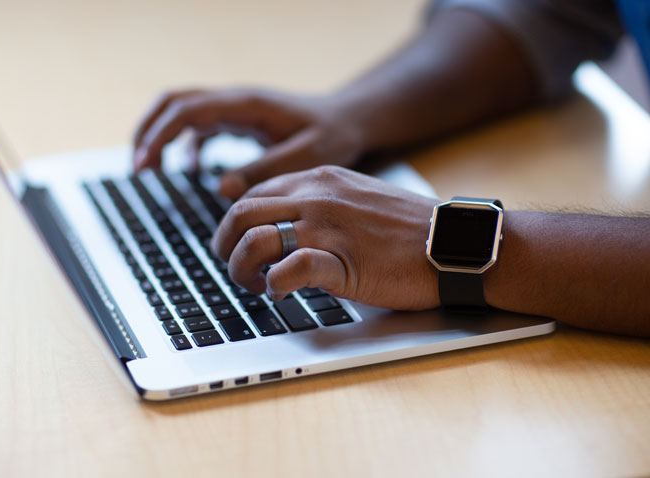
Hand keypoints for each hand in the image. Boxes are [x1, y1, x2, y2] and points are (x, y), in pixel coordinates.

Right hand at [132, 88, 366, 198]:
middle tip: (137, 167)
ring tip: (149, 170)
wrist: (350, 119)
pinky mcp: (239, 119)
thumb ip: (266, 171)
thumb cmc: (334, 135)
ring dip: (161, 135)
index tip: (144, 165)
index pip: (187, 110)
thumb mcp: (307, 157)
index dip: (159, 136)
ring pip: (182, 110)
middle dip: (148, 130)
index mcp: (246, 104)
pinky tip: (190, 169)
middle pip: (174, 102)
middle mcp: (235, 100)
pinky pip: (200, 125)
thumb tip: (223, 190)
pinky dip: (185, 144)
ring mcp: (235, 108)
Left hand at [210, 165, 440, 310]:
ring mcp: (329, 228)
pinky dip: (275, 284)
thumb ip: (320, 205)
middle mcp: (318, 197)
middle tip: (234, 267)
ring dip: (241, 267)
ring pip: (255, 239)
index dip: (235, 222)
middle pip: (241, 212)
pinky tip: (280, 292)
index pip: (254, 192)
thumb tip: (285, 224)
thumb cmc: (410, 229)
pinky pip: (291, 268)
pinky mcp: (344, 262)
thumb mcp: (358, 199)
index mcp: (320, 180)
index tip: (239, 243)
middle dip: (224, 244)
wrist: (456, 243)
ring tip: (254, 284)